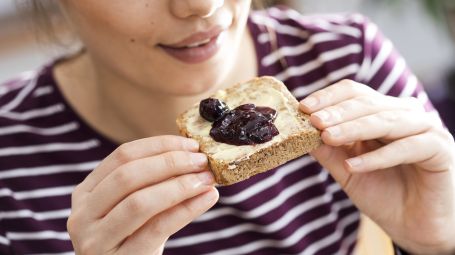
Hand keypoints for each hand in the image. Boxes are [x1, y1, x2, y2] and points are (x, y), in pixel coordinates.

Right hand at [67, 135, 217, 254]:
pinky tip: (207, 198)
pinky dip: (187, 210)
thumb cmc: (133, 240)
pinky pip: (156, 229)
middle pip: (128, 175)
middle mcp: (83, 214)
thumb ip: (153, 184)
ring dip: (180, 186)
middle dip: (170, 163)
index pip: (122, 156)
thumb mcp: (134, 209)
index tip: (191, 145)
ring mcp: (95, 240)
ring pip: (140, 202)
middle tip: (202, 161)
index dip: (160, 146)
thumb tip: (193, 156)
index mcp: (86, 192)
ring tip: (207, 179)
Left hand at [300, 80, 454, 253]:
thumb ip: (328, 150)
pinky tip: (353, 165)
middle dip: (337, 112)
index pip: (354, 93)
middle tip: (314, 121)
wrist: (415, 226)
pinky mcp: (440, 149)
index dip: (328, 97)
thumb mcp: (346, 170)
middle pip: (368, 103)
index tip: (303, 108)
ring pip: (386, 120)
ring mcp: (425, 129)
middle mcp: (404, 114)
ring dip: (354, 128)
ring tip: (328, 137)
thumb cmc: (382, 194)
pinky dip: (378, 156)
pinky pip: (407, 147)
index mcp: (382, 112)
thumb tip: (299, 131)